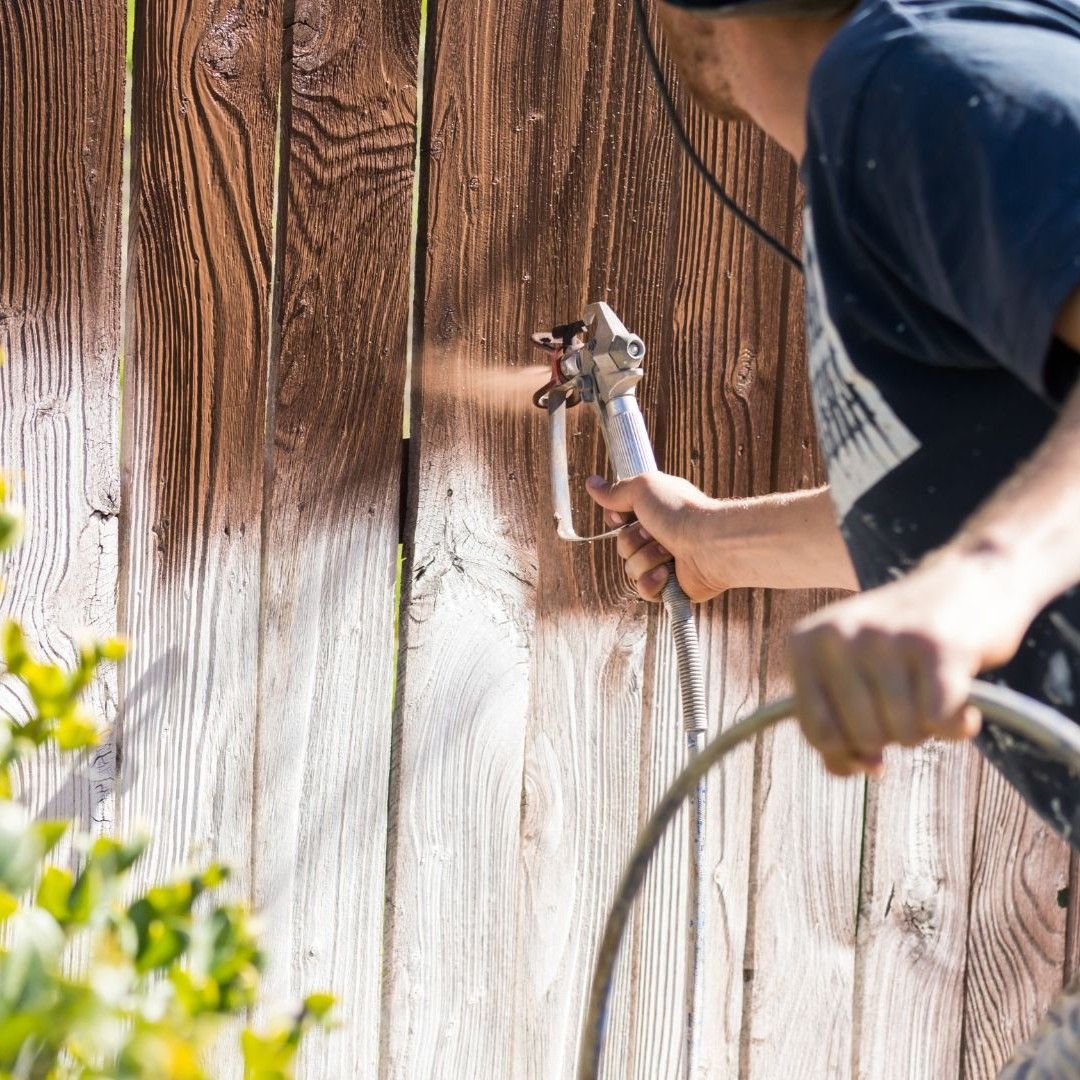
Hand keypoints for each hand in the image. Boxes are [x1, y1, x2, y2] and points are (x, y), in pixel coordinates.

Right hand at [584, 473, 726, 601]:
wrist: (708, 543)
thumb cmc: (679, 511)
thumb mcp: (642, 488)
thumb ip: (616, 490)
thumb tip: (591, 483)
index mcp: (655, 512)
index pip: (619, 521)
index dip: (616, 520)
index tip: (622, 516)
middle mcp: (660, 536)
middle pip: (622, 546)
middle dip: (633, 541)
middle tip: (654, 532)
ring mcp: (665, 563)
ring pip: (630, 569)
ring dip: (646, 559)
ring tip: (668, 552)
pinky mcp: (670, 587)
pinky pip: (643, 590)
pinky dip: (652, 582)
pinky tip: (667, 574)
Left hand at [788, 550, 1032, 776]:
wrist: (967, 581)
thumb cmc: (901, 643)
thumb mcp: (851, 674)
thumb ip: (838, 726)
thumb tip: (861, 769)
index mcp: (804, 643)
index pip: (816, 732)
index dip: (847, 752)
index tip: (869, 742)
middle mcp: (837, 635)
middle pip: (863, 738)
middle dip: (893, 735)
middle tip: (908, 699)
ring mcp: (885, 638)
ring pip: (903, 732)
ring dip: (927, 728)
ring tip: (929, 690)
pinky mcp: (935, 646)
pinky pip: (940, 721)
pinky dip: (956, 724)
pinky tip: (961, 698)